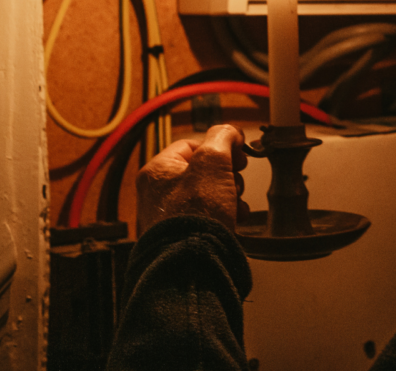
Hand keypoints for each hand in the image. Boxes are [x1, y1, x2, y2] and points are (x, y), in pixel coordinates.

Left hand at [136, 124, 250, 236]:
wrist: (192, 263)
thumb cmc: (196, 214)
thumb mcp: (213, 162)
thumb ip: (222, 138)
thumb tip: (230, 132)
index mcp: (158, 170)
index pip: (192, 145)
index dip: (220, 148)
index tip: (237, 155)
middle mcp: (158, 192)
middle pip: (201, 171)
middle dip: (227, 175)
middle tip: (236, 181)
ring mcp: (168, 216)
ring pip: (207, 194)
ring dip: (229, 196)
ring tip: (236, 205)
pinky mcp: (181, 235)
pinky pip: (206, 216)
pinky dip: (224, 215)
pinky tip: (234, 219)